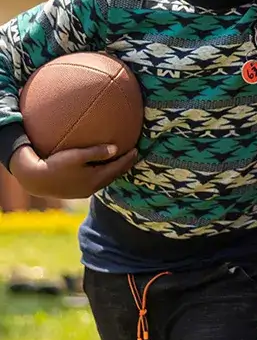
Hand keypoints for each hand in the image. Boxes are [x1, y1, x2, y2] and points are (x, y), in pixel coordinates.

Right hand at [9, 144, 137, 199]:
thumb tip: (116, 148)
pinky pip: (97, 181)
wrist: (36, 180)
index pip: (117, 168)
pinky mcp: (78, 191)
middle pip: (114, 175)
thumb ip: (96, 152)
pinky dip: (104, 173)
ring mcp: (85, 191)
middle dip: (125, 165)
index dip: (128, 159)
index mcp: (95, 179)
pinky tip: (103, 167)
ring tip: (121, 160)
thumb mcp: (76, 155)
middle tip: (133, 154)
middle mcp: (92, 188)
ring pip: (106, 180)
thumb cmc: (55, 164)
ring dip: (115, 170)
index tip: (137, 149)